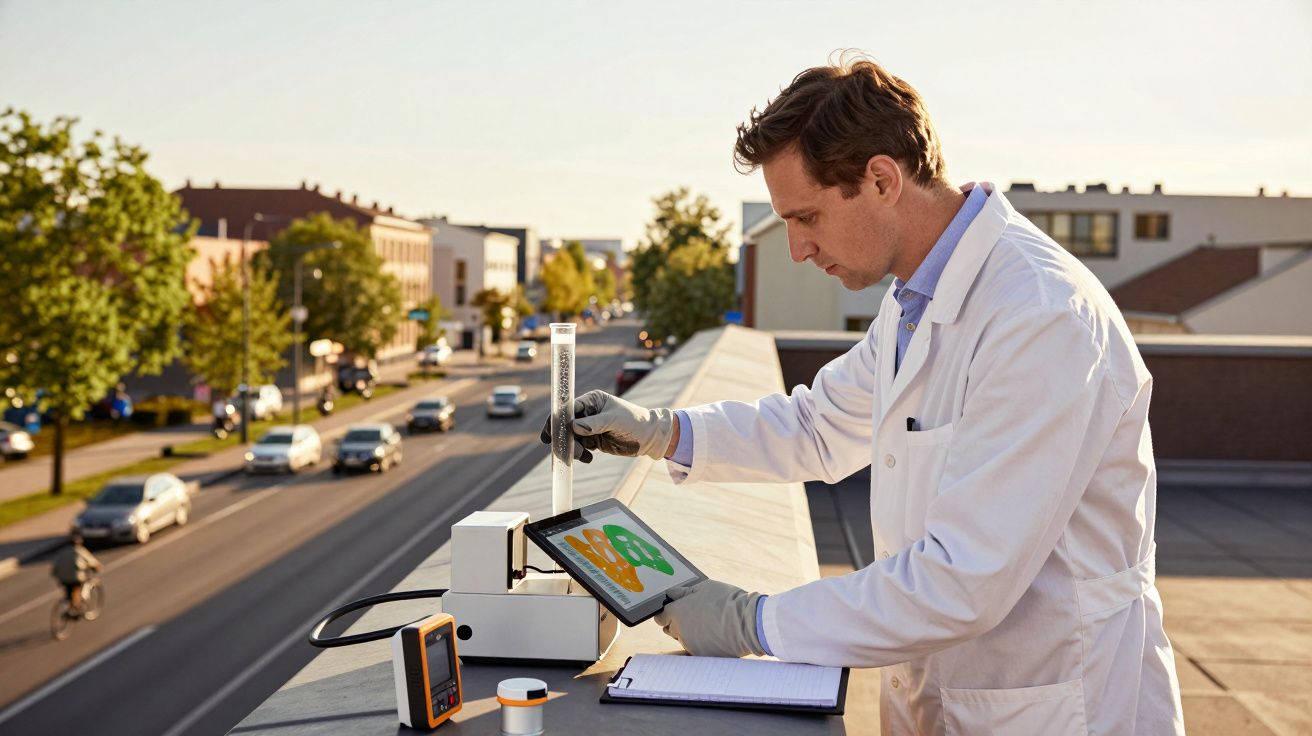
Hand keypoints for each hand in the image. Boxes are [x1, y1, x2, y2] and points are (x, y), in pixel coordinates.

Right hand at [538, 390, 675, 462]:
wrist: (650, 437)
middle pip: (565, 424)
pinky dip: (580, 454)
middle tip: (564, 450)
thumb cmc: (635, 421)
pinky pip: (579, 447)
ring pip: (571, 438)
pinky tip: (589, 458)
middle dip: (563, 438)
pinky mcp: (593, 440)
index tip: (551, 432)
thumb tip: (573, 427)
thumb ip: (594, 423)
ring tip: (583, 456)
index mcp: (592, 400)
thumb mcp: (615, 420)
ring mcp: (589, 427)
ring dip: (572, 449)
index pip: (568, 408)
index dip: (557, 419)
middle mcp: (588, 412)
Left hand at [653, 579, 764, 657]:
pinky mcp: (702, 655)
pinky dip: (701, 643)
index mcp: (677, 612)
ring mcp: (690, 645)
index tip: (674, 610)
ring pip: (683, 639)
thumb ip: (684, 592)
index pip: (661, 616)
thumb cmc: (726, 601)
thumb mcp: (704, 587)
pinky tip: (714, 634)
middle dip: (676, 623)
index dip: (667, 613)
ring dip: (689, 633)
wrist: (748, 623)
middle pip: (669, 629)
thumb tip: (672, 594)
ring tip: (707, 624)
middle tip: (693, 616)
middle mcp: (679, 631)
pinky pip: (695, 648)